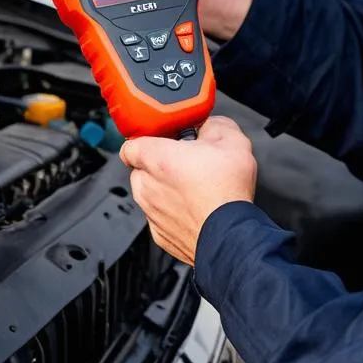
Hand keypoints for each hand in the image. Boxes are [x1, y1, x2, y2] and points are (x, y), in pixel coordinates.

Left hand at [120, 116, 256, 265]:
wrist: (232, 237)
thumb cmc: (226, 194)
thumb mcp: (231, 140)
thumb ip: (214, 124)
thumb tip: (210, 125)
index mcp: (157, 158)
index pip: (130, 144)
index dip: (145, 139)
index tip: (160, 138)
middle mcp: (147, 186)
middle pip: (141, 168)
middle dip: (160, 164)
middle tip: (185, 161)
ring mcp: (152, 213)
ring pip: (150, 194)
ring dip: (166, 189)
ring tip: (194, 187)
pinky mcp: (160, 235)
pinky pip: (161, 217)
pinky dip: (174, 213)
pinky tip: (195, 208)